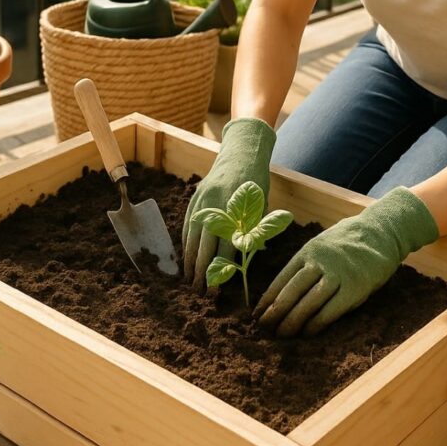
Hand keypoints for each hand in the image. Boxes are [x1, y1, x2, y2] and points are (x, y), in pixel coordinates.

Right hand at [183, 118, 275, 288]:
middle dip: (203, 272)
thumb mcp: (261, 206)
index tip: (219, 289)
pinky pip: (187, 226)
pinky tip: (185, 259)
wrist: (241, 153)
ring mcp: (202, 203)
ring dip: (190, 262)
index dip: (223, 271)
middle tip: (201, 292)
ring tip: (189, 281)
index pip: (227, 248)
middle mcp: (216, 208)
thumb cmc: (256, 183)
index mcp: (236, 211)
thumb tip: (248, 258)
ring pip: (192, 238)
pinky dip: (185, 244)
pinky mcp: (194, 199)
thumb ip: (255, 230)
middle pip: (206, 247)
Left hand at [254, 187, 438, 336]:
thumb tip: (283, 290)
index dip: (267, 299)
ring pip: (308, 303)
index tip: (257, 314)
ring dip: (292, 321)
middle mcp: (319, 262)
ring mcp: (337, 275)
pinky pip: (330, 310)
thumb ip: (305, 264)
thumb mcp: (320, 244)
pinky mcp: (355, 288)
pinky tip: (307, 333)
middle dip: (275, 312)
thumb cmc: (347, 243)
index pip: (281, 278)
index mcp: (307, 251)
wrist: (381, 232)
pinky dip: (316, 324)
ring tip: (282, 335)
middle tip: (264, 328)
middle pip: (291, 292)